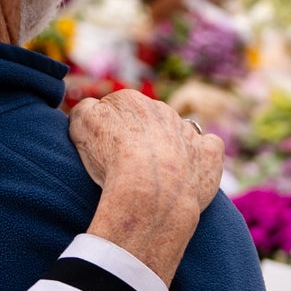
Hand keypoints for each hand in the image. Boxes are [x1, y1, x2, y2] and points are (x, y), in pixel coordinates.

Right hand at [70, 90, 223, 284]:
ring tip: (157, 178)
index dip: (109, 134)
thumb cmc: (111, 159)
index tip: (106, 155)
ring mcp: (188, 131)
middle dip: (140, 140)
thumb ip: (84, 110)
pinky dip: (202, 156)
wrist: (149, 189)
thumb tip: (91, 109)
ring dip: (169, 149)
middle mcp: (162, 110)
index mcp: (130, 101)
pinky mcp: (210, 153)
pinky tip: (191, 171)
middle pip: (147, 122)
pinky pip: (209, 147)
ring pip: (178, 133)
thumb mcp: (80, 126)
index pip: (116, 111)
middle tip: (128, 168)